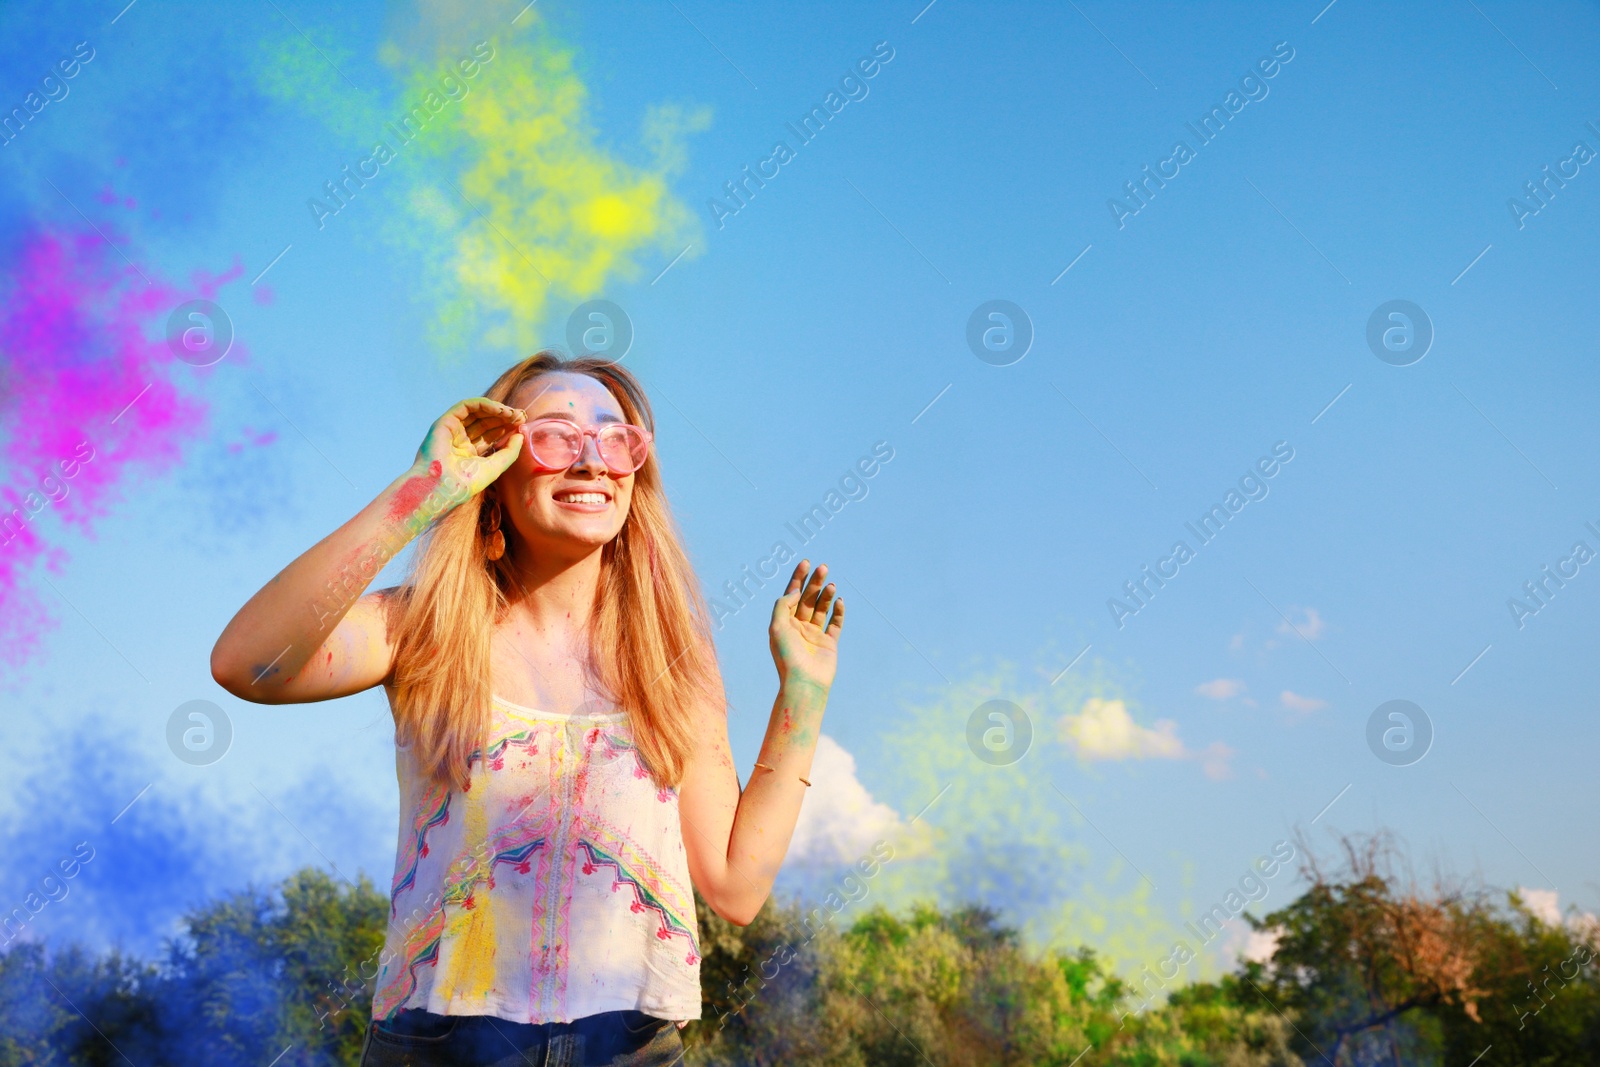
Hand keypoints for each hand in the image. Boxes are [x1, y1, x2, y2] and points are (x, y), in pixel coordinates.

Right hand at [412, 397, 524, 497]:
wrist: (443, 486)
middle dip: (504, 418)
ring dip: (496, 410)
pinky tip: (500, 410)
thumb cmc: (466, 483)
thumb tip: (520, 435)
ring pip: (477, 412)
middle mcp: (460, 440)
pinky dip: (484, 405)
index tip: (522, 425)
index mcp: (469, 452)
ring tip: (513, 414)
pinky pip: (467, 406)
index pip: (490, 434)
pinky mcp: (445, 422)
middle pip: (485, 422)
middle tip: (521, 416)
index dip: (506, 428)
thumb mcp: (495, 466)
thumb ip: (510, 451)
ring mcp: (452, 430)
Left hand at [769, 560, 843, 688]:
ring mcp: (814, 635)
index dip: (798, 578)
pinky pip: (835, 624)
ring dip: (826, 595)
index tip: (806, 563)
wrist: (804, 683)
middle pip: (807, 598)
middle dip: (815, 583)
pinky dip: (838, 612)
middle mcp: (799, 627)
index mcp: (785, 623)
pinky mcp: (829, 643)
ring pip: (821, 609)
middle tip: (823, 568)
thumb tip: (795, 591)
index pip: (791, 595)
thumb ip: (783, 605)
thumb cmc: (787, 657)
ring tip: (831, 585)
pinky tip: (839, 601)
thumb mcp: (777, 627)